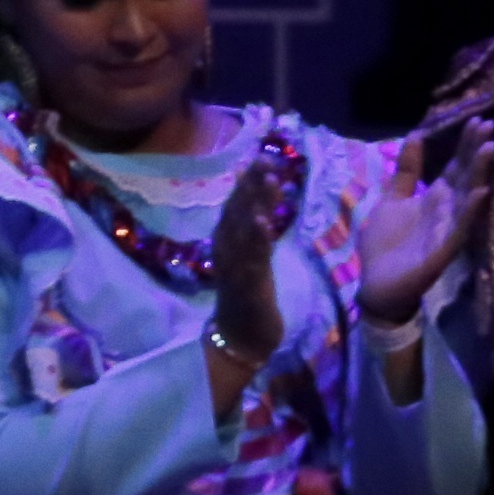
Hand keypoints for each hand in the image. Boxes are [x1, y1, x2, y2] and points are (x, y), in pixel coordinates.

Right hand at [210, 154, 291, 359]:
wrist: (238, 337)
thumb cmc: (247, 294)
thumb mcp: (249, 256)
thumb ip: (250, 228)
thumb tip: (257, 199)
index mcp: (226, 240)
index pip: (235, 204)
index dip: (248, 181)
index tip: (262, 157)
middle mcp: (226, 248)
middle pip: (237, 210)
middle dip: (251, 183)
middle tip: (265, 158)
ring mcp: (235, 265)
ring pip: (244, 228)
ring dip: (255, 202)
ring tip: (268, 178)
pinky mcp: (247, 283)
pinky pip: (252, 257)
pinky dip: (256, 238)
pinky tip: (263, 220)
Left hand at [355, 112, 493, 329]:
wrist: (377, 285)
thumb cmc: (386, 244)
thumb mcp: (393, 199)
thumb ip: (406, 171)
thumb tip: (416, 134)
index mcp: (434, 197)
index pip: (455, 166)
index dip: (466, 145)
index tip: (478, 120)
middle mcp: (446, 211)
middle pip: (465, 176)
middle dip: (477, 152)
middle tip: (490, 125)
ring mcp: (447, 230)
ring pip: (467, 199)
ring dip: (479, 174)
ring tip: (490, 149)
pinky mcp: (443, 251)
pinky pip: (459, 229)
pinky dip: (470, 212)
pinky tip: (480, 193)